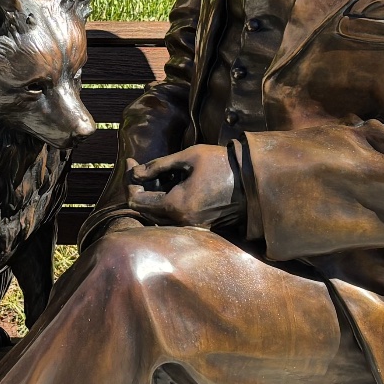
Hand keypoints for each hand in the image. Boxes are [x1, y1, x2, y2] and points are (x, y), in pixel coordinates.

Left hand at [127, 144, 244, 228]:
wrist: (254, 181)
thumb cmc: (222, 165)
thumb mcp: (189, 157)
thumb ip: (158, 165)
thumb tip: (136, 172)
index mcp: (175, 205)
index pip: (136, 200)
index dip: (130, 181)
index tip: (131, 162)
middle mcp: (181, 221)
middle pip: (145, 210)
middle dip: (138, 187)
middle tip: (138, 167)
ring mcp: (192, 226)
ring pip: (158, 214)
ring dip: (152, 195)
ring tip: (156, 173)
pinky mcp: (200, 226)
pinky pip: (173, 217)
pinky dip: (166, 202)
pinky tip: (171, 183)